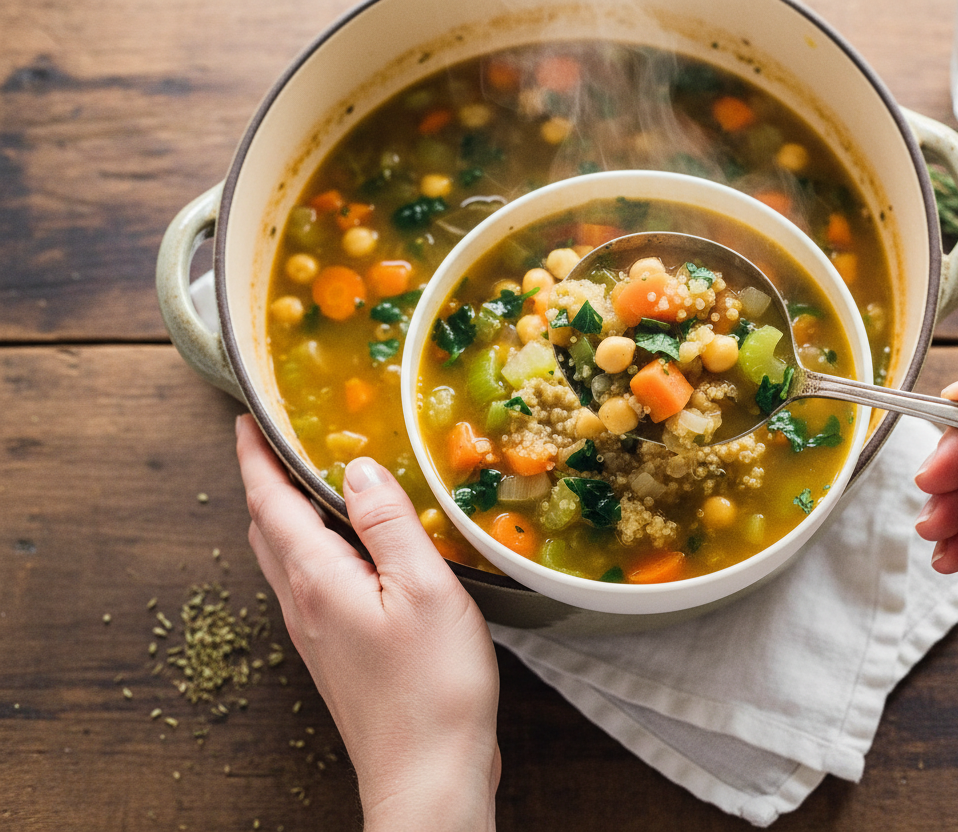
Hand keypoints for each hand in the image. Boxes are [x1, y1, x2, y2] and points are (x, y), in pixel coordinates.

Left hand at [236, 415, 499, 831]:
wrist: (427, 774)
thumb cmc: (431, 685)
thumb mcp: (423, 588)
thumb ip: (388, 523)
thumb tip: (357, 468)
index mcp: (317, 579)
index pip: (269, 502)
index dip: (255, 456)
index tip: (247, 420)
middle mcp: (303, 605)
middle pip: (267, 530)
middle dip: (264, 482)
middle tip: (279, 444)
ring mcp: (316, 635)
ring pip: (285, 560)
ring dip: (285, 516)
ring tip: (311, 486)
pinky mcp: (338, 656)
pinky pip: (310, 586)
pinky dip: (314, 550)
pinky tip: (352, 553)